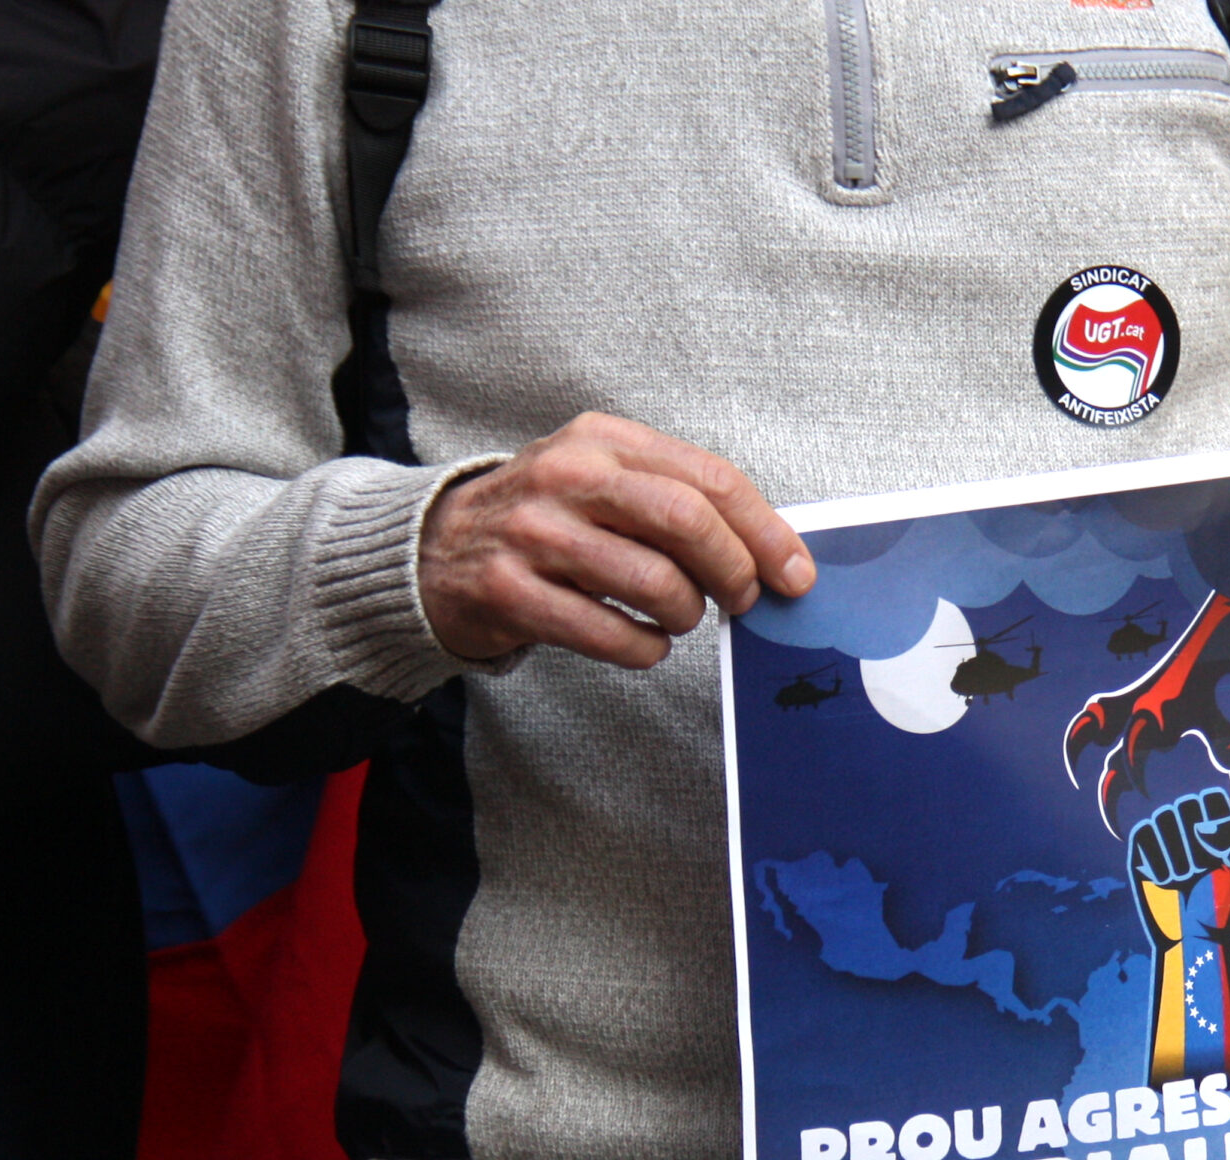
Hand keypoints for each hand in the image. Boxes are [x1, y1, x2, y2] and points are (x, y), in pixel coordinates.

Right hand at [417, 412, 812, 666]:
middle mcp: (567, 476)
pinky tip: (643, 642)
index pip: (709, 479)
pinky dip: (646, 649)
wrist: (434, 550)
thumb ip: (676, 499)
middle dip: (735, 571)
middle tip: (744, 599)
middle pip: (688, 522)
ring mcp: (534, 534)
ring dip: (686, 614)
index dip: (766, 531)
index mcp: (602, 441)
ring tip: (679, 617)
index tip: (795, 572)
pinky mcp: (510, 593)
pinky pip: (611, 634)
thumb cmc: (546, 519)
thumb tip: (771, 550)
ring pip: (655, 582)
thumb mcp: (602, 480)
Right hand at [1128, 788, 1229, 943]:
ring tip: (1183, 880)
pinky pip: (1143, 833)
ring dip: (1176, 852)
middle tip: (1200, 871)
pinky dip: (1156, 859)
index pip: (1210, 797)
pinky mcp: (1141, 852)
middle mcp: (1188, 826)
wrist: (1194, 937)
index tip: (1219, 853)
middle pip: (1185, 803)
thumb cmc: (1222, 904)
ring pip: (1163, 816)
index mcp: (1216, 826)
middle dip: (1194, 839)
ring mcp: (1164, 837)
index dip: (1213, 819)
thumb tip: (1200, 825)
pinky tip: (1165, 882)